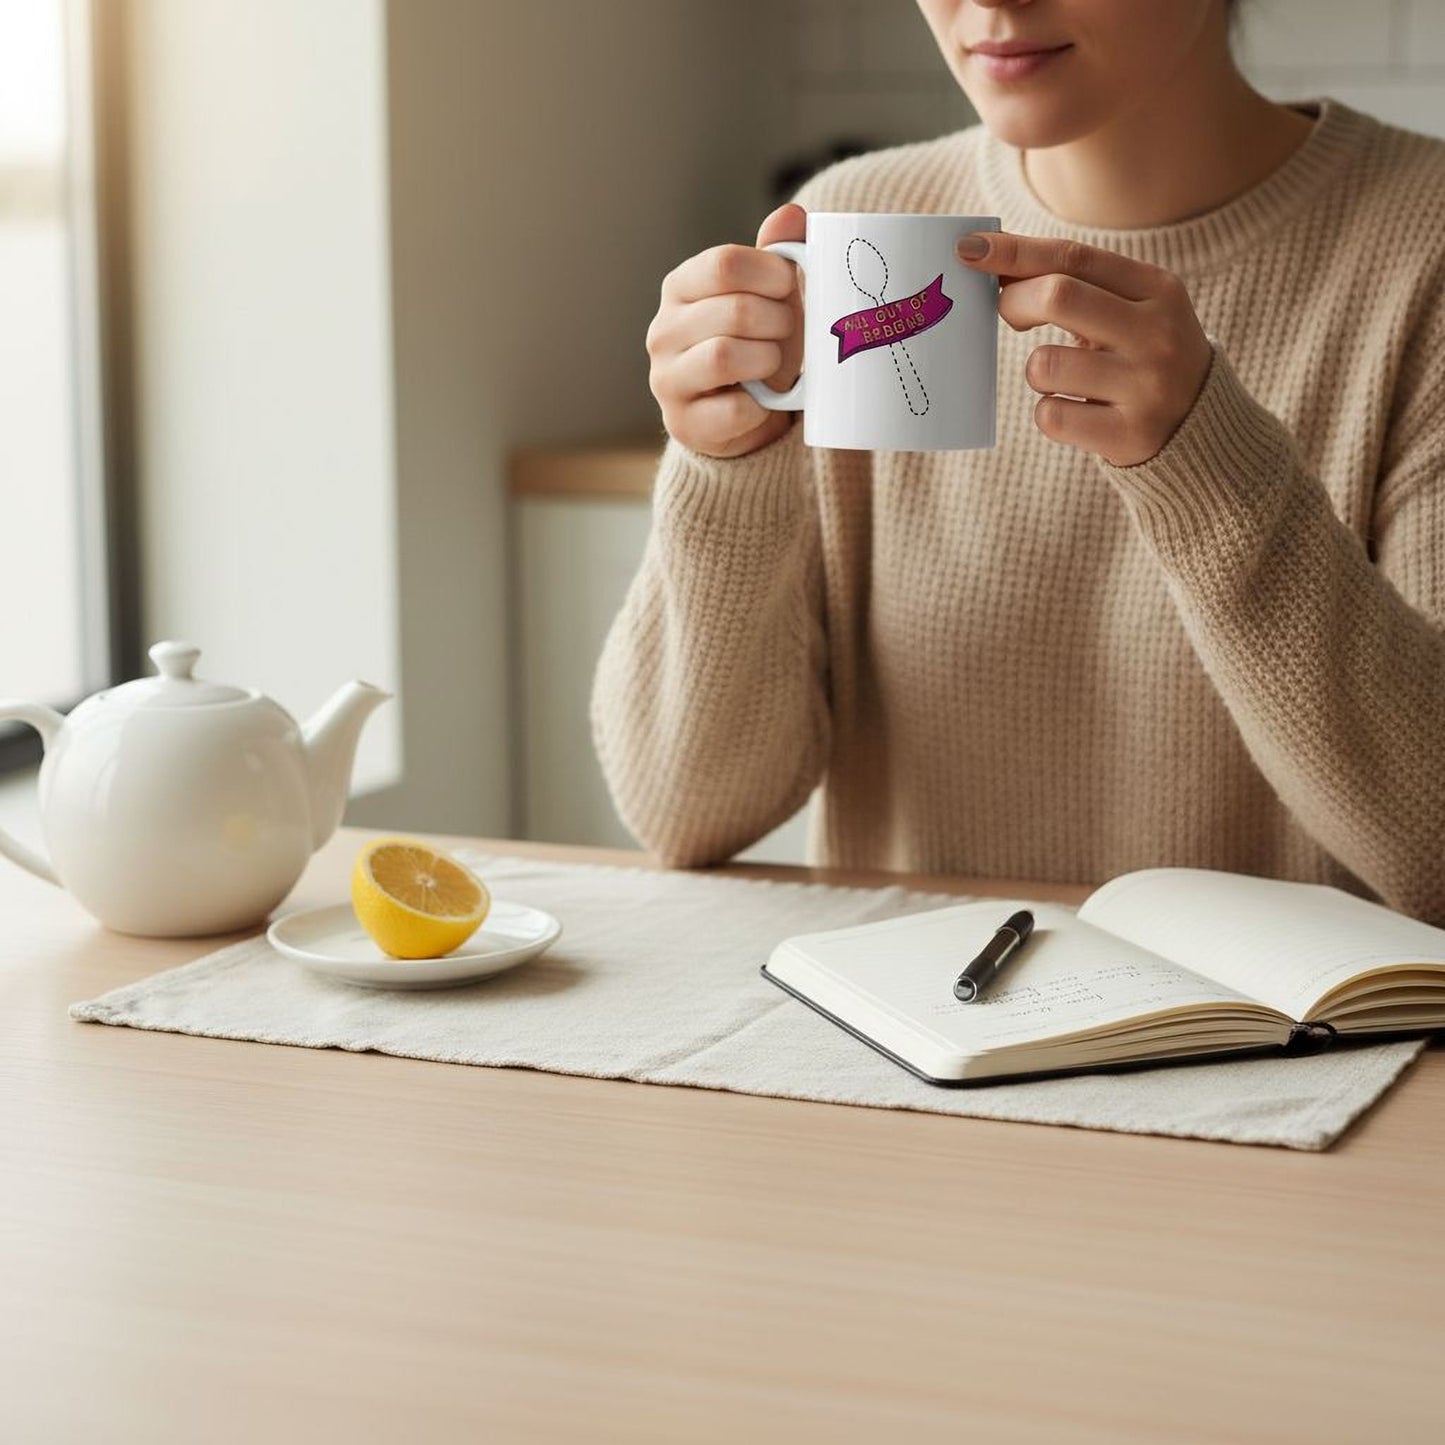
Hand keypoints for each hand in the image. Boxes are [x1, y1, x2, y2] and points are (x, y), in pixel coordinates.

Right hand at [646, 204, 806, 459]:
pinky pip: (733, 409)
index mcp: (680, 287)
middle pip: (734, 310)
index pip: (725, 265)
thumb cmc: (756, 343)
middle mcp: (663, 331)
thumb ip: (778, 255)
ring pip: (725, 356)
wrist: (744, 415)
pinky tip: (765, 400)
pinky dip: (762, 405)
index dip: (771, 274)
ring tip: (775, 362)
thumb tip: (791, 216)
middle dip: (777, 321)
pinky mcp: (684, 423)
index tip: (789, 287)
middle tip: (788, 331)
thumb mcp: (769, 296)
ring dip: (768, 359)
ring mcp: (667, 379)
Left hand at [957, 230, 1213, 467]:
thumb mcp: (1131, 311)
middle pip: (1059, 296)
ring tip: (1061, 378)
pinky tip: (1074, 411)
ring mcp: (1146, 386)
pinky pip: (1051, 416)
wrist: (1200, 429)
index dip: (1016, 251)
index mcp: (1158, 290)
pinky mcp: (1128, 433)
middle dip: (1014, 302)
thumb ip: (1077, 285)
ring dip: (1036, 370)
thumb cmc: (1141, 358)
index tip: (969, 249)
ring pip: (1045, 365)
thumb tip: (993, 261)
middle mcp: (1157, 333)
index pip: (1075, 257)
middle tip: (1006, 313)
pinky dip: (1048, 412)